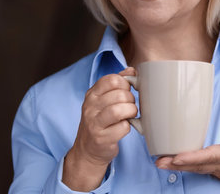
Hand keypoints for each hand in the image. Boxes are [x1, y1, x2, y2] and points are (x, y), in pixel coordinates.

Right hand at [63, 67, 137, 190]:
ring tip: (130, 115)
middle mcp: (90, 107)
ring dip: (131, 112)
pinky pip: (123, 127)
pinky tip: (124, 128)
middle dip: (131, 100)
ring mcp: (94, 123)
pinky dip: (128, 127)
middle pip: (119, 94)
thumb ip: (116, 84)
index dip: (125, 84)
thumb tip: (131, 70)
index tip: (126, 91)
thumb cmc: (99, 121)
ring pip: (120, 110)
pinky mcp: (101, 138)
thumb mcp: (103, 100)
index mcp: (92, 94)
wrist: (87, 149)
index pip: (112, 79)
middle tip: (129, 106)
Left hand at [156, 118, 219, 193]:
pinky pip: (198, 169)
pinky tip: (173, 163)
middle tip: (158, 162)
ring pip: (195, 168)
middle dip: (177, 163)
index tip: (177, 157)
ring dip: (177, 166)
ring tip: (159, 163)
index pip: (210, 156)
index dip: (192, 157)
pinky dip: (185, 167)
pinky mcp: (217, 171)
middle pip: (197, 164)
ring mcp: (219, 170)